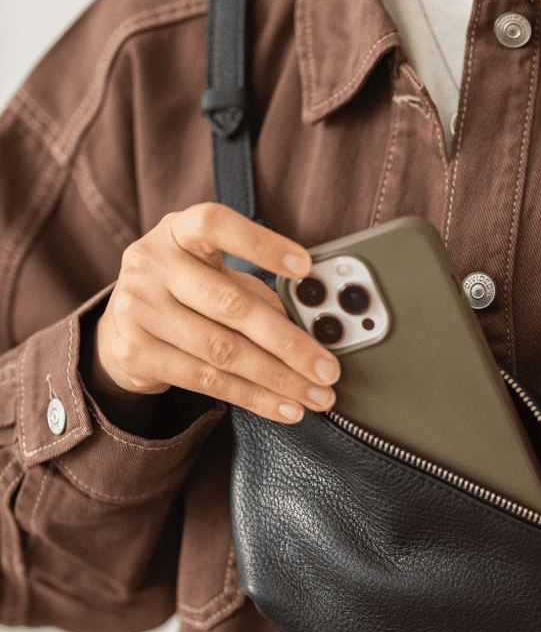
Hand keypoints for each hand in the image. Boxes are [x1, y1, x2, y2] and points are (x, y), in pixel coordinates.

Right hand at [94, 203, 339, 422]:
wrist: (121, 329)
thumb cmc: (184, 294)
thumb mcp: (214, 276)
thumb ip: (256, 291)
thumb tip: (314, 327)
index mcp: (176, 232)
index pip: (215, 224)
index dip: (260, 244)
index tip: (305, 268)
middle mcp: (151, 264)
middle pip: (231, 305)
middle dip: (289, 343)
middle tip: (327, 368)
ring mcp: (139, 309)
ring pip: (223, 351)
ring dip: (279, 379)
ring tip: (315, 396)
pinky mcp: (137, 352)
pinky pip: (207, 381)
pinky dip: (254, 397)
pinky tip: (285, 407)